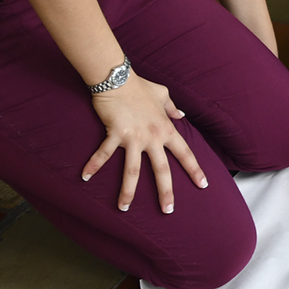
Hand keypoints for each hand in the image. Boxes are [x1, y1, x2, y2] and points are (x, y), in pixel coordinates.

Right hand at [82, 74, 207, 213]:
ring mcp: (134, 138)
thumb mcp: (163, 94)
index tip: (202, 185)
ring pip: (133, 171)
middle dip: (165, 192)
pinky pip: (103, 154)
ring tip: (124, 208)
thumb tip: (182, 114)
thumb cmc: (140, 86)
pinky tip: (85, 177)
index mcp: (165, 129)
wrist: (119, 78)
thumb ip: (172, 107)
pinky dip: (93, 165)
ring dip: (128, 191)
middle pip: (161, 170)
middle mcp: (152, 137)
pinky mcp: (115, 134)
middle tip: (168, 210)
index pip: (184, 153)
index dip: (194, 169)